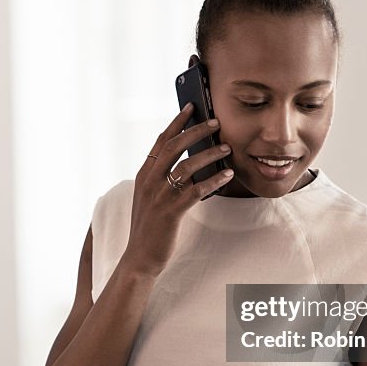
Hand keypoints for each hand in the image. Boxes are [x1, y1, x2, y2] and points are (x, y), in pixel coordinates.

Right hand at [120, 103, 233, 277]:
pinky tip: (228, 174)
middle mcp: (149, 181)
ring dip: (209, 154)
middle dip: (196, 131)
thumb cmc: (149, 228)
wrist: (139, 257)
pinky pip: (197, 190)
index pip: (161, 141)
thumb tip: (188, 163)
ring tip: (227, 147)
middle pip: (174, 146)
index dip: (177, 123)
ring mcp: (159, 196)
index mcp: (144, 175)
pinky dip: (214, 179)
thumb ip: (162, 179)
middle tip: (215, 122)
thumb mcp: (150, 198)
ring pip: (187, 165)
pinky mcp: (171, 212)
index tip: (191, 107)